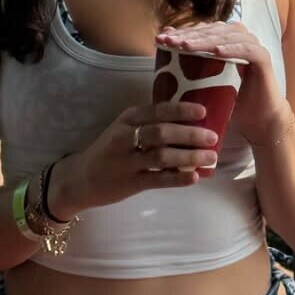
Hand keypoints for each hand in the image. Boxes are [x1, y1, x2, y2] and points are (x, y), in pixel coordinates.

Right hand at [48, 100, 218, 217]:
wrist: (81, 178)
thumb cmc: (111, 149)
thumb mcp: (124, 128)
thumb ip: (150, 123)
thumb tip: (190, 121)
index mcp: (128, 119)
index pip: (158, 111)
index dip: (181, 111)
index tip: (203, 111)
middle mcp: (126, 137)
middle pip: (162, 133)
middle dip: (190, 135)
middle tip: (213, 137)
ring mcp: (127, 161)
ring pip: (162, 157)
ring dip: (189, 157)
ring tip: (210, 158)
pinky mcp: (129, 183)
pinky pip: (158, 180)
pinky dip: (178, 178)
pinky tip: (194, 178)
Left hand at [156, 20, 292, 147]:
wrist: (257, 120)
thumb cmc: (231, 100)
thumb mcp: (205, 81)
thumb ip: (190, 63)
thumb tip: (166, 43)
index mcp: (225, 40)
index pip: (201, 30)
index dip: (181, 32)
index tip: (161, 39)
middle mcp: (239, 38)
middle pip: (212, 30)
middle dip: (188, 35)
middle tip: (169, 41)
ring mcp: (253, 46)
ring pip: (227, 36)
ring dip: (206, 40)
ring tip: (186, 46)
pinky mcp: (263, 58)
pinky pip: (248, 50)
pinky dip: (232, 49)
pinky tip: (217, 52)